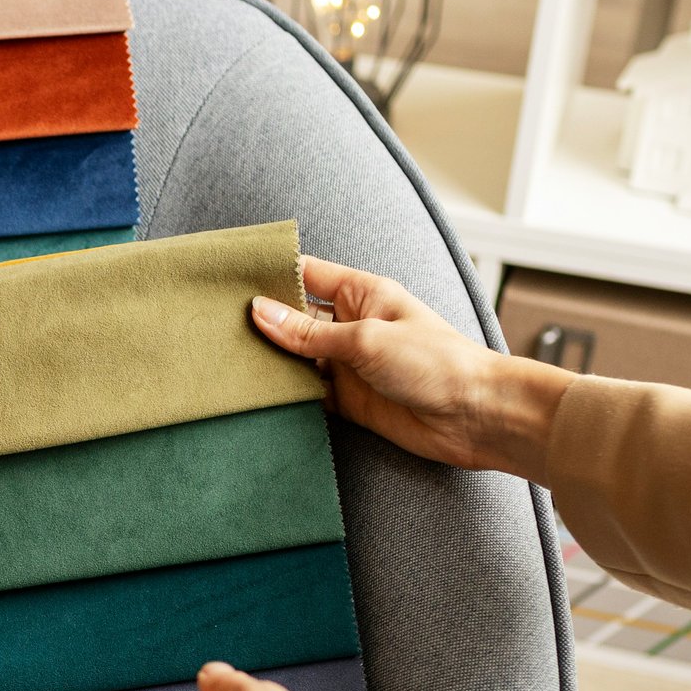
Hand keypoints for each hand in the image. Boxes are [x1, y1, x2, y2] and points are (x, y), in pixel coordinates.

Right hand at [250, 256, 573, 484]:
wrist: (476, 416)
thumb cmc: (437, 363)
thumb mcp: (365, 339)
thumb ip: (309, 332)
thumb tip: (260, 313)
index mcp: (361, 293)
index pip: (305, 274)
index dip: (269, 275)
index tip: (228, 280)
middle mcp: (351, 325)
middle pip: (294, 318)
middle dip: (261, 322)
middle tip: (213, 326)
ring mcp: (348, 364)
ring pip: (295, 358)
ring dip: (270, 362)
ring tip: (225, 361)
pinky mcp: (348, 401)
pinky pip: (307, 393)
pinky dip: (285, 395)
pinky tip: (257, 395)